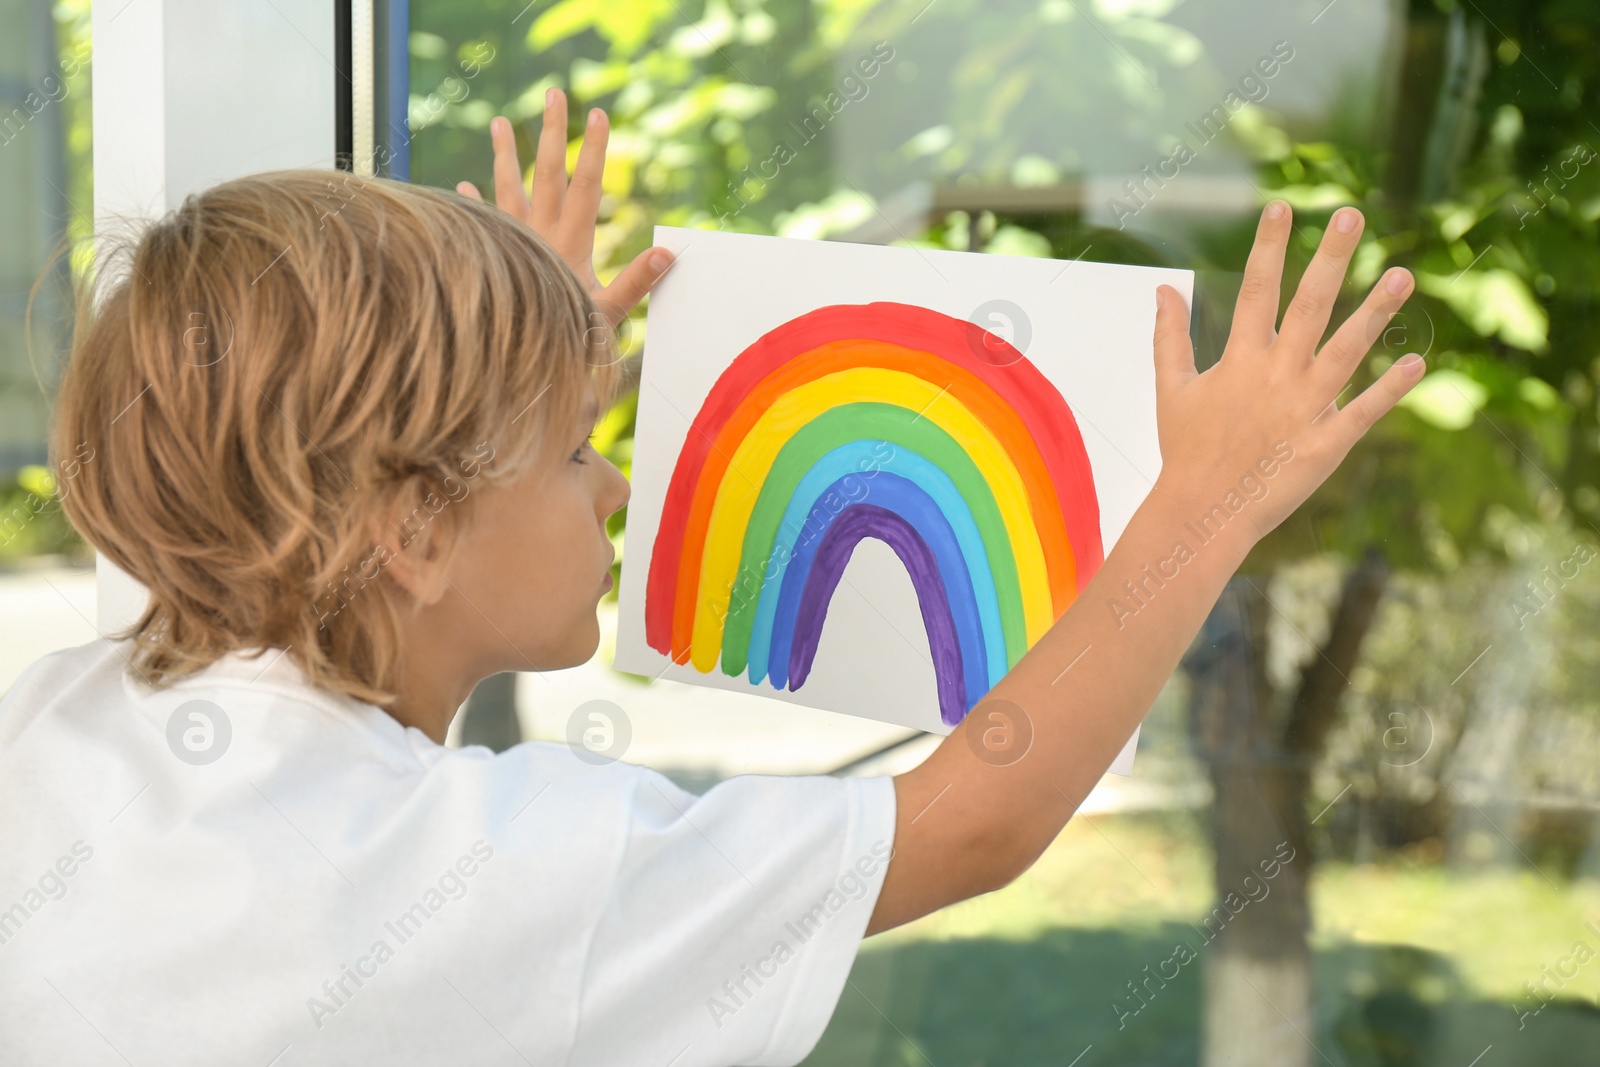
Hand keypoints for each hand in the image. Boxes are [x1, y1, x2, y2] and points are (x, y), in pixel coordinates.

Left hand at [456, 89, 673, 328]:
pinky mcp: (495, 254)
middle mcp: (540, 233)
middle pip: (548, 172)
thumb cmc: (566, 340)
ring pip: (508, 188)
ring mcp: (514, 242)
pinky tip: (464, 185)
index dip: (594, 149)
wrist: (514, 363)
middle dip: (554, 131)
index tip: (598, 114)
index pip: (586, 185)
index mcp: (571, 242)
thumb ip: (636, 282)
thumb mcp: (609, 313)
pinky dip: (474, 203)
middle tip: (554, 93)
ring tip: (499, 122)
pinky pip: (483, 223)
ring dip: (505, 154)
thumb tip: (667, 253)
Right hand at [1149, 201, 1422, 541]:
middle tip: (1352, 215)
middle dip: (1330, 259)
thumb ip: (1170, 336)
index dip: (1268, 248)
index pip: (1254, 291)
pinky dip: (1389, 389)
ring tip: (1403, 274)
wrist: (1201, 512)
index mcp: (1238, 360)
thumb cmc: (1186, 450)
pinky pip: (1362, 411)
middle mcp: (1274, 376)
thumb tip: (1163, 290)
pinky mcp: (1324, 444)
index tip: (1282, 208)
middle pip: (1306, 307)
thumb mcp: (1172, 388)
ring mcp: (1302, 409)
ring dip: (1375, 313)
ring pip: (1345, 351)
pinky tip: (1417, 363)